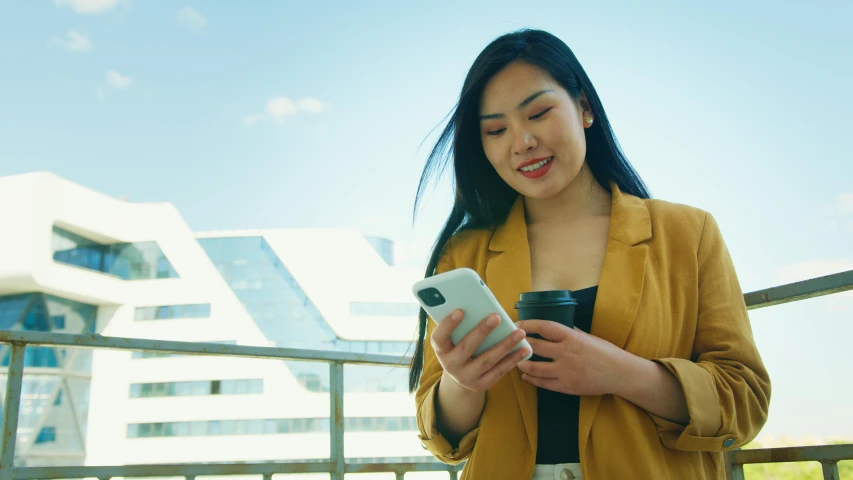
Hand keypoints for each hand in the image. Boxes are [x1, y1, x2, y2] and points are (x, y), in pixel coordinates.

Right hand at [430, 309, 531, 391]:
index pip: (438, 337)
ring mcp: (465, 377)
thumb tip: (480, 305)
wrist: (460, 376)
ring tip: (519, 333)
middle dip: (482, 331)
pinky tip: (524, 349)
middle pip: (466, 347)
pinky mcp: (480, 385)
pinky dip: (512, 360)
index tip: (460, 311)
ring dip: (505, 345)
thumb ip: (462, 325)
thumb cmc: (459, 346)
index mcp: (440, 349)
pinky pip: (498, 372)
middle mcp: (450, 365)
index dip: (448, 325)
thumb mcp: (454, 338)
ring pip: (487, 360)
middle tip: (496, 317)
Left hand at [515, 319, 629, 395]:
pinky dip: (532, 380)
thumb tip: (550, 328)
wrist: (619, 373)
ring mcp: (565, 371)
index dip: (527, 325)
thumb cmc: (604, 351)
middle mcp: (566, 352)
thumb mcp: (586, 336)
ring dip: (522, 364)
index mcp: (571, 336)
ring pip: (535, 368)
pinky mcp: (567, 386)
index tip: (516, 323)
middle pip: (535, 347)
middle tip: (511, 343)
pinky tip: (526, 377)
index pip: (543, 327)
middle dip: (520, 345)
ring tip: (516, 362)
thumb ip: (568, 332)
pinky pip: (543, 383)